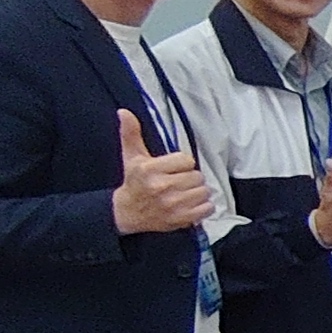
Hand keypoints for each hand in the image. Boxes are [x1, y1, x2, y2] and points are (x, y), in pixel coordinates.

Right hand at [110, 109, 210, 235]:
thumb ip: (131, 133)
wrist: (127, 213)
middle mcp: (162, 187)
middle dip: (190, 178)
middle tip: (178, 181)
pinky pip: (207, 208)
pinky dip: (203, 207)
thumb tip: (124, 112)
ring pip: (204, 191)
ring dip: (198, 192)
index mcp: (150, 170)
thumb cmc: (134, 182)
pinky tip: (190, 204)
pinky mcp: (181, 219)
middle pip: (197, 176)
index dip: (182, 164)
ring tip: (184, 193)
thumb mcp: (131, 157)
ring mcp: (172, 205)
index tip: (172, 168)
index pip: (187, 160)